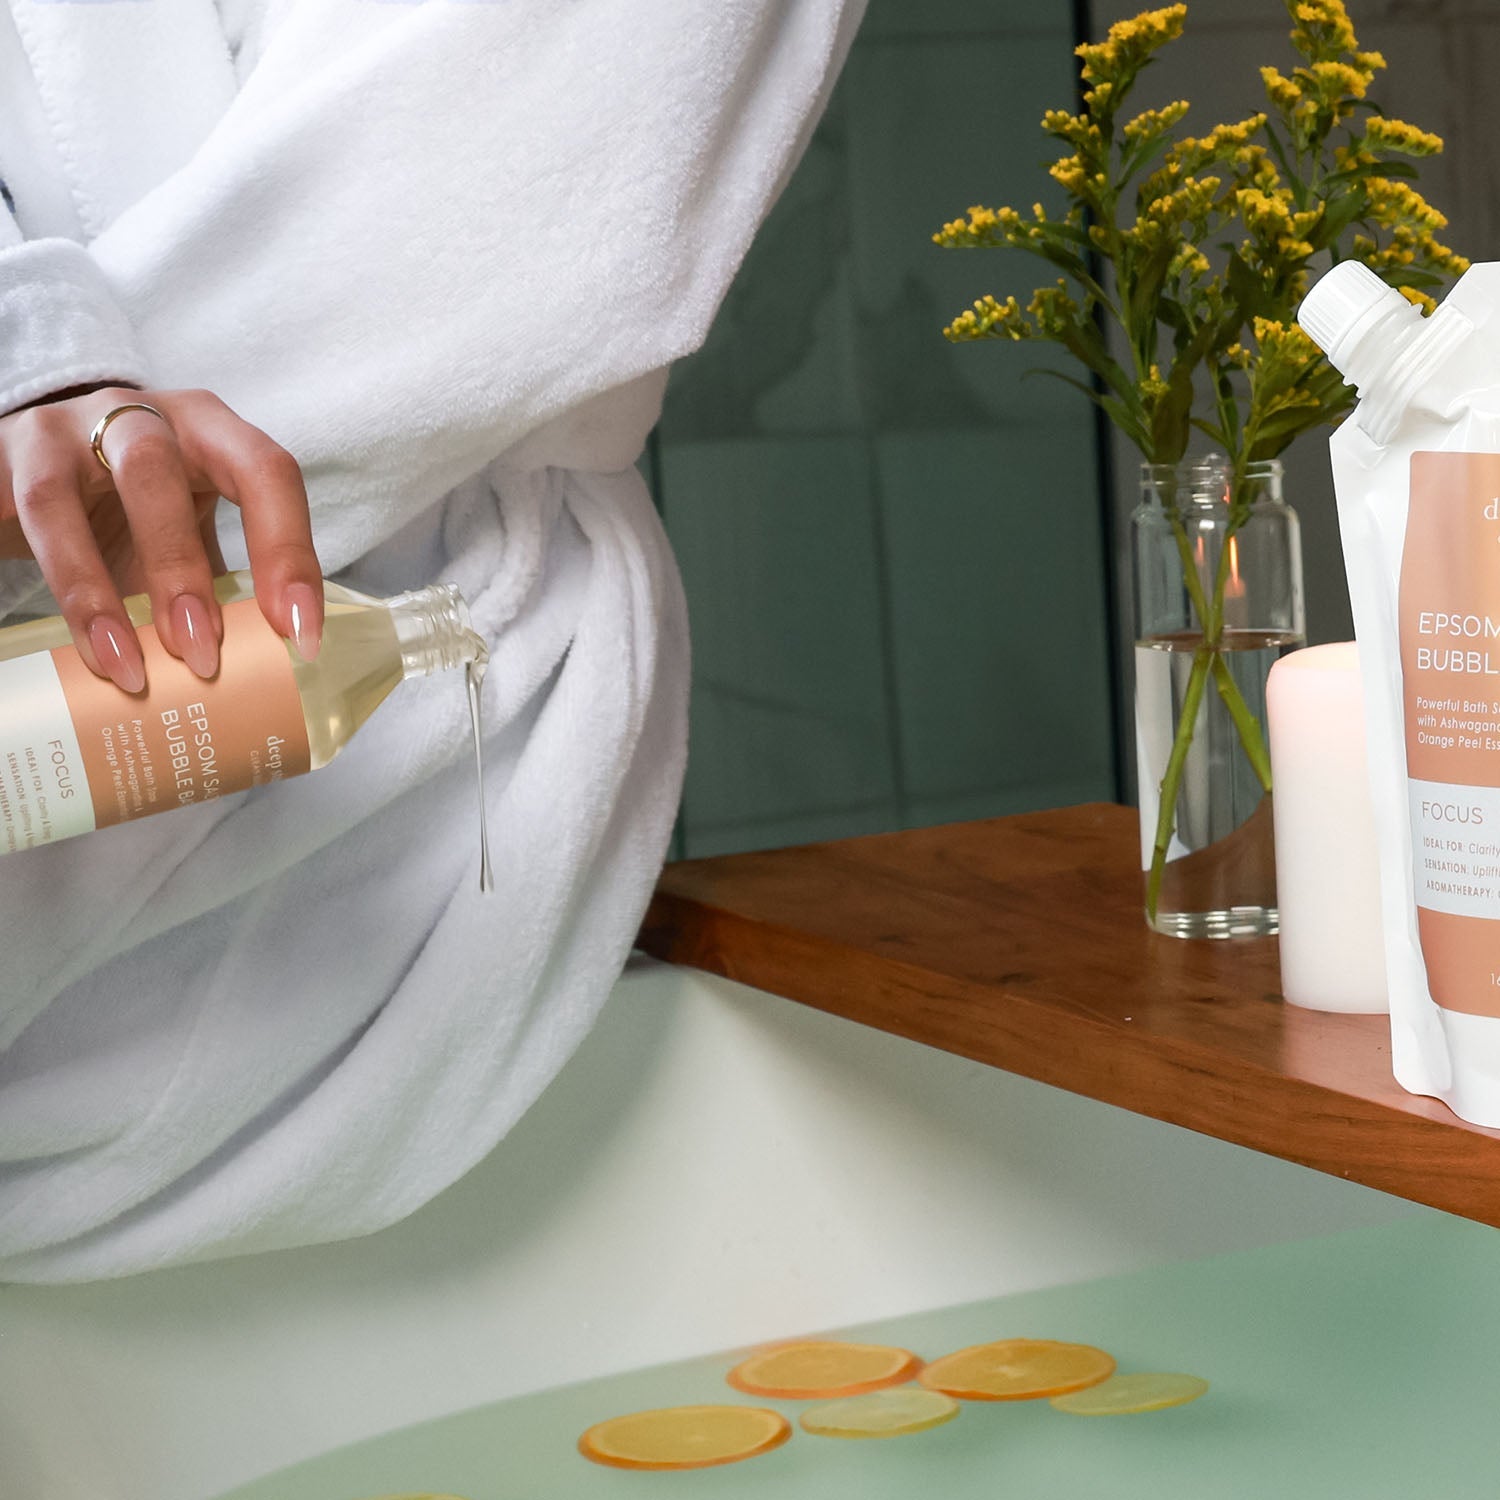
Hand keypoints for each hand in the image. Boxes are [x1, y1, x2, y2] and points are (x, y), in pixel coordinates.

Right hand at [0, 385, 323, 688]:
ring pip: (70, 496)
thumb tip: (261, 672)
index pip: (265, 471)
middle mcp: (141, 415)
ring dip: (105, 587)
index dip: (288, 551)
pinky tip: (86, 645)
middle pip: (160, 472)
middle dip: (183, 568)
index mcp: (209, 430)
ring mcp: (68, 428)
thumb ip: (217, 587)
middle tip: (203, 656)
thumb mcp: (181, 537)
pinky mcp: (11, 454)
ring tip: (132, 669)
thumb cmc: (129, 512)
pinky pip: (35, 516)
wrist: (30, 474)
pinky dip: (65, 587)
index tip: (299, 634)